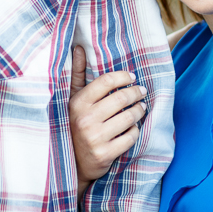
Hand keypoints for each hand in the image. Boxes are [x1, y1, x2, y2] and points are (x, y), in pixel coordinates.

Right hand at [69, 46, 147, 193]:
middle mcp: (86, 119)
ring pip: (128, 118)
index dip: (123, 77)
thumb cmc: (73, 124)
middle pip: (121, 98)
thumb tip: (79, 48)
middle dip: (135, 92)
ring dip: (139, 110)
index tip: (132, 77)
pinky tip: (133, 127)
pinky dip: (135, 131)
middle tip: (141, 91)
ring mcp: (95, 138)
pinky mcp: (105, 154)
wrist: (71, 162)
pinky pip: (130, 137)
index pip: (106, 82)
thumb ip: (77, 74)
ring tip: (141, 107)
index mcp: (78, 103)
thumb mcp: (71, 99)